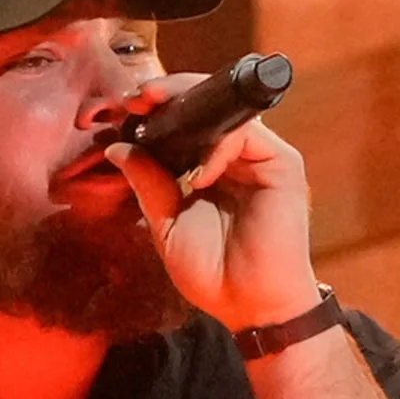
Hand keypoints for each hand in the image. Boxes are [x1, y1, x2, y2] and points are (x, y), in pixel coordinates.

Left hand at [105, 73, 321, 329]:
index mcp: (209, 168)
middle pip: (208, 108)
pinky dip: (220, 148)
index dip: (160, 108)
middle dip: (172, 93)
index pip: (188, 123)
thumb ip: (148, 184)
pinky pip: (249, 137)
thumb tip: (117, 147)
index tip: (128, 105)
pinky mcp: (283, 166)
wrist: (250, 305)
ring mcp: (261, 159)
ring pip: (227, 112)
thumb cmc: (212, 272)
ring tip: (157, 115)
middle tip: (138, 96)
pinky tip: (200, 175)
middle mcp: (236, 158)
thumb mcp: (167, 225)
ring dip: (190, 107)